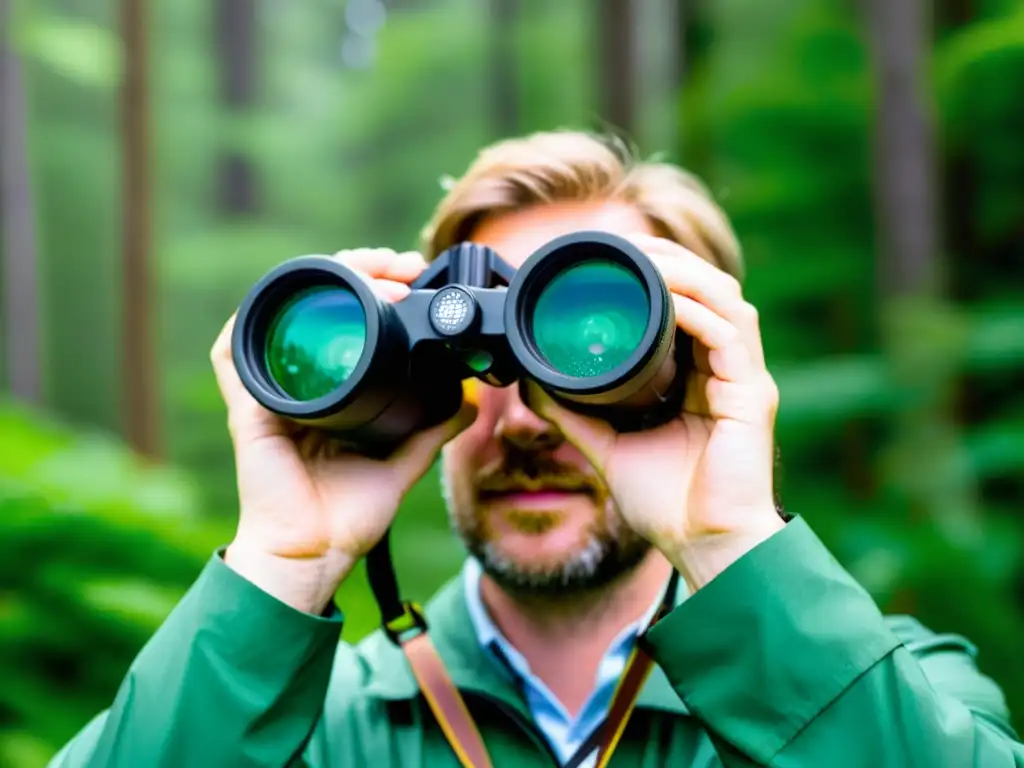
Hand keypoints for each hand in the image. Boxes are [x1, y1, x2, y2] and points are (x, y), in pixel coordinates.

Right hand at [213, 248, 476, 613]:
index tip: (413, 277)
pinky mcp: (249, 411)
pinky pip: (231, 358)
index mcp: (334, 398)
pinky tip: (280, 300)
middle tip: (399, 265)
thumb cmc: (345, 520)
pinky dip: (245, 325)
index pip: (353, 327)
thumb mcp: (401, 467)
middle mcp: (303, 388)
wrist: (310, 558)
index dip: (379, 293)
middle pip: (320, 311)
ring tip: (363, 269)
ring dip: (317, 284)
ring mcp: (273, 396)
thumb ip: (430, 432)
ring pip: (282, 318)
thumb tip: (468, 401)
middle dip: (359, 273)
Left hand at [527, 233, 784, 588]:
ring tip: (644, 258)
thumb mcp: (609, 447)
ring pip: (726, 301)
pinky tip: (667, 299)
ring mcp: (745, 381)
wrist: (705, 548)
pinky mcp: (753, 396)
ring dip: (686, 274)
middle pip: (711, 293)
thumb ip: (575, 414)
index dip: (660, 277)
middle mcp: (728, 372)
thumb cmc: (670, 506)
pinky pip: (728, 336)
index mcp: (703, 380)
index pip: (690, 309)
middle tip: (626, 245)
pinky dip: (697, 311)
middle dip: (671, 262)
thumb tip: (534, 383)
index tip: (617, 258)